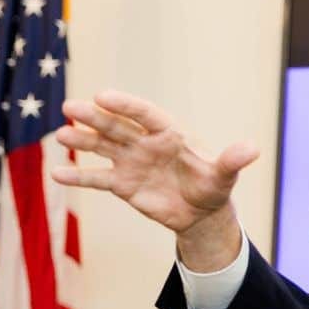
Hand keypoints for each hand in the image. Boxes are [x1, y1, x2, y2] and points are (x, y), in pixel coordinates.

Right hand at [51, 90, 258, 269]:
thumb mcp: (224, 176)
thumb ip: (232, 161)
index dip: (125, 105)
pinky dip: (78, 176)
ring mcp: (130, 161)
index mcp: (168, 133)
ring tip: (60, 136)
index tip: (102, 95)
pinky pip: (97, 178)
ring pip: (102, 146)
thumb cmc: (213, 187)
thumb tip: (252, 149)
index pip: (144, 114)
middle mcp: (145, 142)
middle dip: (94, 117)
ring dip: (81, 141)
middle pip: (116, 126)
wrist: (200, 213)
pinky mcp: (121, 183)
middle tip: (70, 108)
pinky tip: (57, 173)